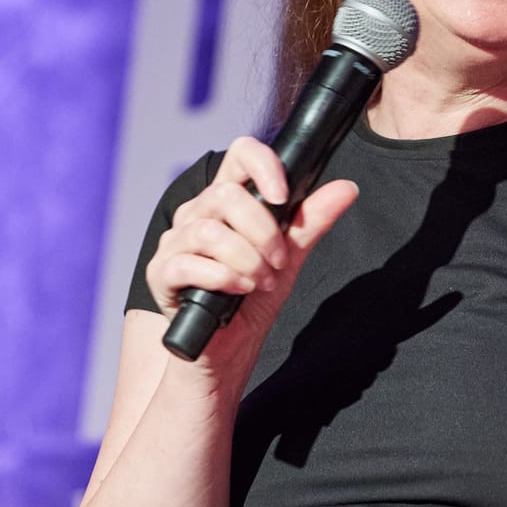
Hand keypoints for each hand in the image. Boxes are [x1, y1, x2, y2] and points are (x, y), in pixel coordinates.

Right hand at [144, 137, 357, 365]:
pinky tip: (237, 291)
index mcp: (225, 201)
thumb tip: (345, 189)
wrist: (228, 351)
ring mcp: (174, 243)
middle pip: (225, 195)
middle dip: (262, 232)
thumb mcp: (289, 258)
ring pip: (209, 231)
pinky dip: (222, 279)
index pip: (239, 155)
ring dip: (246, 260)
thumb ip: (311, 222)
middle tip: (277, 262)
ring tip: (260, 283)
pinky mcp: (160, 274)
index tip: (282, 196)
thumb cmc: (253, 300)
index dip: (262, 166)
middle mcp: (195, 215)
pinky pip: (187, 264)